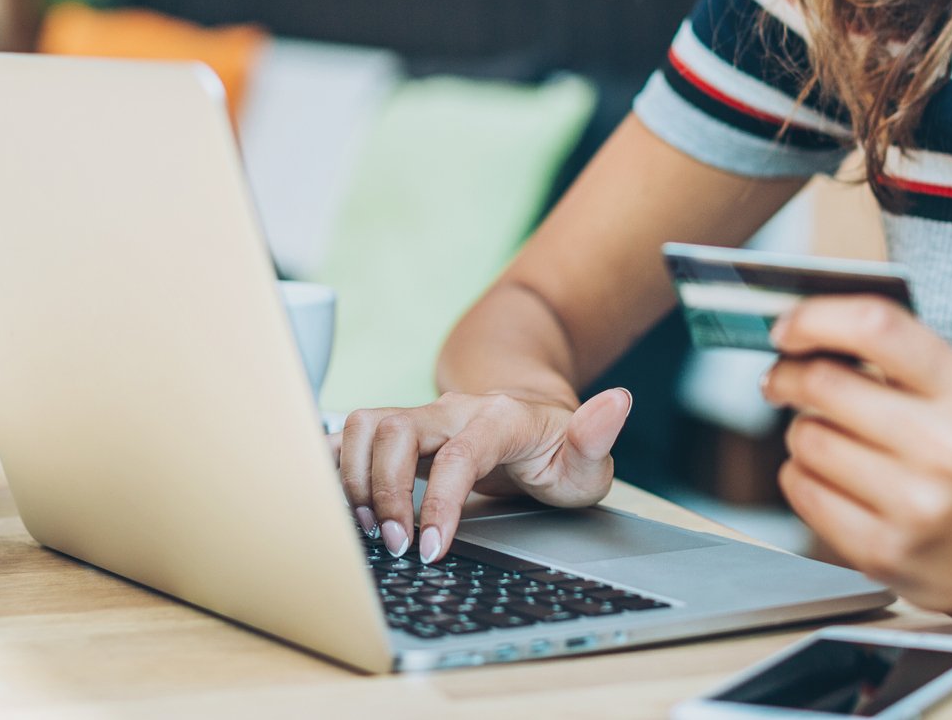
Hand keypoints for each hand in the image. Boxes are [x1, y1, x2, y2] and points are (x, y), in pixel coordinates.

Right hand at [329, 387, 633, 563]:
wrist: (532, 420)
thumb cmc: (557, 450)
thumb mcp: (587, 458)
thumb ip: (597, 436)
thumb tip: (618, 402)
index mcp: (499, 419)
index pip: (458, 455)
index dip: (439, 503)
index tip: (433, 551)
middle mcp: (453, 409)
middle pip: (396, 430)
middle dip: (384, 492)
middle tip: (396, 546)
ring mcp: (421, 416)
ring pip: (365, 424)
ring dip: (355, 478)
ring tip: (368, 529)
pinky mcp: (397, 429)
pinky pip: (351, 433)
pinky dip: (334, 463)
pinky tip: (335, 501)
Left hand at [761, 295, 951, 629]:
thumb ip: (891, 351)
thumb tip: (801, 324)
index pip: (877, 328)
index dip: (816, 318)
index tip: (786, 328)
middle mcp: (945, 447)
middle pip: (824, 384)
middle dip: (788, 375)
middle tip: (781, 379)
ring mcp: (915, 505)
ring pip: (806, 438)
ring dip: (801, 431)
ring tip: (828, 437)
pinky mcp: (884, 551)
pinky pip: (802, 489)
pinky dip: (801, 475)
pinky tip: (829, 477)